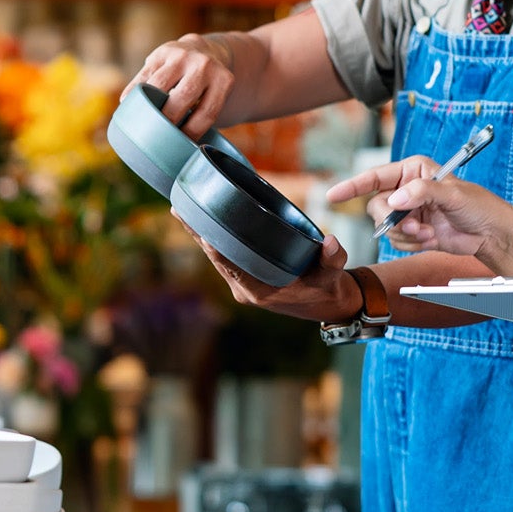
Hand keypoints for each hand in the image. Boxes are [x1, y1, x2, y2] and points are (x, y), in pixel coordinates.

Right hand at [132, 34, 237, 138]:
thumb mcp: (216, 98)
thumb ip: (202, 118)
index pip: (207, 112)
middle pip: (183, 96)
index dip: (192, 132)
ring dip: (148, 104)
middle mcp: (204, 65)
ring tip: (140, 122)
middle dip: (168, 119)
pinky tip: (127, 103)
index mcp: (223, 80)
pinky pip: (144, 74)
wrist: (205, 52)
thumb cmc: (207, 89)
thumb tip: (180, 155)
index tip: (180, 146)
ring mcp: (182, 56)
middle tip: (157, 137)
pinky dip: (134, 90)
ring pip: (159, 83)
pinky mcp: (163, 52)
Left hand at [182, 221, 360, 324]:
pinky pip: (221, 257)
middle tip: (179, 208)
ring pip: (214, 256)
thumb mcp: (333, 272)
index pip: (229, 265)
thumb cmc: (327, 286)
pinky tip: (197, 221)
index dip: (213, 246)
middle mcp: (245, 289)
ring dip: (198, 235)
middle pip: (215, 257)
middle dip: (197, 233)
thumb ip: (333, 258)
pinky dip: (209, 239)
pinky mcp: (242, 278)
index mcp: (260, 290)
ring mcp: (241, 284)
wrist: (326, 303)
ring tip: (179, 209)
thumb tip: (330, 242)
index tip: (200, 228)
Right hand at [327, 157, 512, 258]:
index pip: (375, 176)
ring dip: (406, 234)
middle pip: (377, 207)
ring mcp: (409, 211)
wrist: (490, 233)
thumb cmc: (478, 205)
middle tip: (414, 224)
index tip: (334, 195)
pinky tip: (431, 238)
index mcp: (413, 170)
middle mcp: (407, 189)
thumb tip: (396, 200)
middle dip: (394, 220)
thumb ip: (422, 193)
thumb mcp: (452, 194)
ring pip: (386, 227)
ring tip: (429, 232)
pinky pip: (397, 241)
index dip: (352, 186)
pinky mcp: (413, 231)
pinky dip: (412, 243)